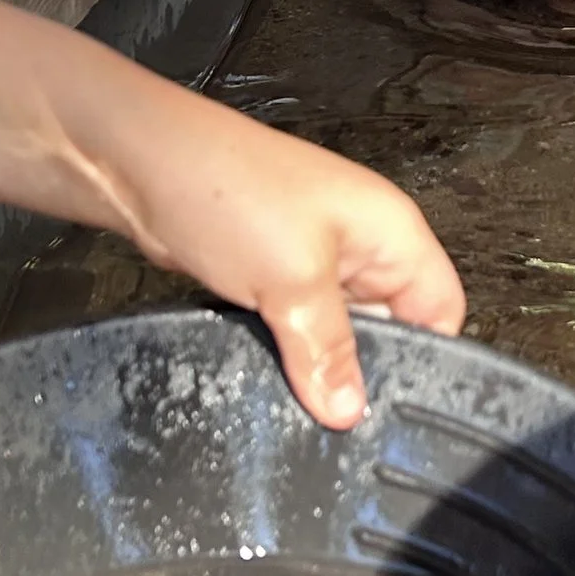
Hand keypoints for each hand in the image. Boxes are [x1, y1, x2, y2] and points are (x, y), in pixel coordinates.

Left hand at [123, 101, 466, 426]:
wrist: (133, 161)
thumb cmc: (225, 190)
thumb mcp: (292, 280)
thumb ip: (328, 350)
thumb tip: (350, 411)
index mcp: (392, 231)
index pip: (441, 310)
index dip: (426, 359)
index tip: (388, 405)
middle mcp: (362, 243)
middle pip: (390, 327)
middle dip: (363, 370)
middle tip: (335, 414)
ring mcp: (313, 257)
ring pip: (337, 331)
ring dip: (316, 362)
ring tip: (297, 397)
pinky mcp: (268, 272)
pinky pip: (294, 324)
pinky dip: (282, 349)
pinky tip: (266, 372)